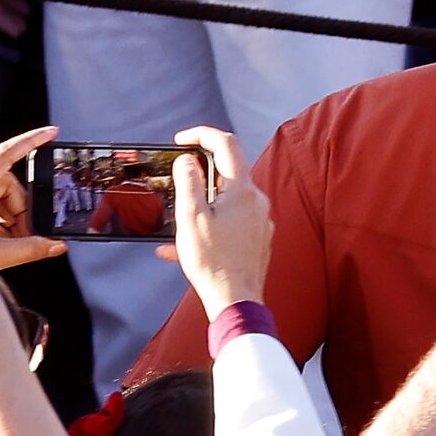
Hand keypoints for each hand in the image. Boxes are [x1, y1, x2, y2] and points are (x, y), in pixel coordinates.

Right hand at [155, 128, 271, 315]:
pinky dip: (207, 228)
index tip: (181, 139)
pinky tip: (180, 250)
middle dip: (198, 177)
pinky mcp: (258, 237)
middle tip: (176, 185)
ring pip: (225, 202)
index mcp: (243, 190)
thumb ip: (188, 183)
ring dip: (199, 208)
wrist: (236, 300)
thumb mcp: (191, 218)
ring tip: (175, 229)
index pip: (227, 145)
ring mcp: (260, 219)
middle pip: (227, 174)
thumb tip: (187, 159)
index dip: (203, 134)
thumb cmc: (213, 262)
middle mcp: (257, 201)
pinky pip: (229, 223)